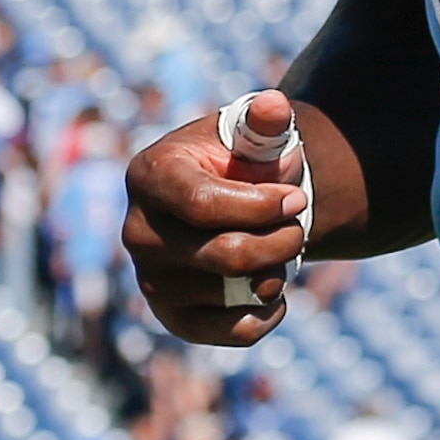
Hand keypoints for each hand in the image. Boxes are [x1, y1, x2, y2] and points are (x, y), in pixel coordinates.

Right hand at [122, 92, 313, 347]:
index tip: (295, 199)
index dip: (261, 206)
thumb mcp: (250, 135)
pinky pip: (231, 332)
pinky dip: (266, 314)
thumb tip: (276, 106)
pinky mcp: (173, 318)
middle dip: (281, 240)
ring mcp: (151, 280)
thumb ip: (265, 120)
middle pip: (225, 255)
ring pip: (234, 292)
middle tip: (301, 224)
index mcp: (149, 175)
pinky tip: (275, 290)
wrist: (232, 204)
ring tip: (281, 248)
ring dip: (277, 271)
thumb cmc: (241, 163)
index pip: (203, 204)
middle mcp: (138, 231)